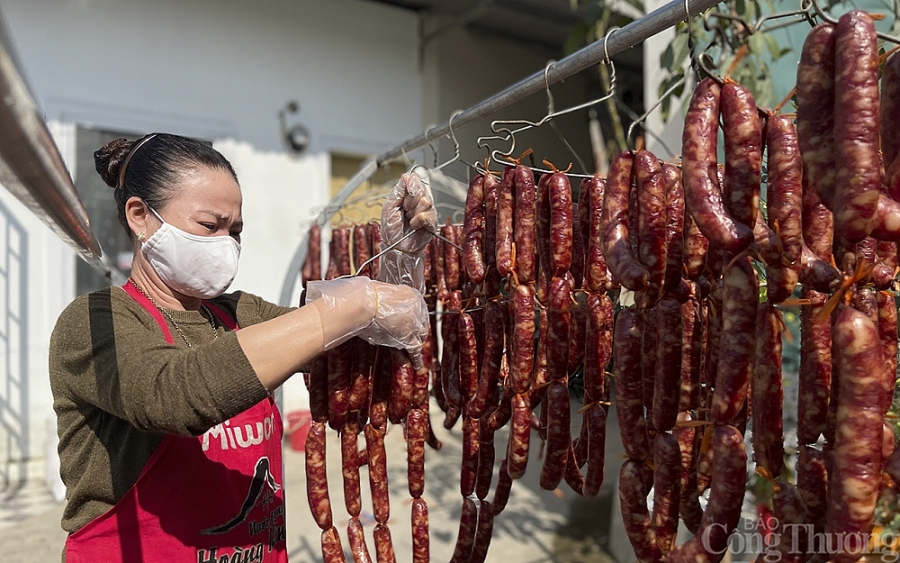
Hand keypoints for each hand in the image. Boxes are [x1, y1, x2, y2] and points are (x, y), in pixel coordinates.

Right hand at [305, 277, 428, 367]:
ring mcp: (413, 323)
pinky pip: (414, 350)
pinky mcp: (407, 337)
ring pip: (419, 337)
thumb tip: (379, 304)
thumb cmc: (366, 295)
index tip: (411, 324)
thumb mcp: (381, 293)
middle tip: (413, 338)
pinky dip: (416, 358)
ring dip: (416, 344)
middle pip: (421, 323)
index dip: (414, 319)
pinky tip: (417, 364)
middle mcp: (417, 308)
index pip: (417, 309)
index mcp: (411, 294)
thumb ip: (386, 302)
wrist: (364, 302)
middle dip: (417, 331)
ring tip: (415, 354)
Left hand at [382, 172, 435, 253]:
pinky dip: (418, 220)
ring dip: (413, 211)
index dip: (410, 185)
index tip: (405, 195)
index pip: (414, 180)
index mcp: (408, 196)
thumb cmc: (391, 229)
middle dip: (410, 200)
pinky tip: (414, 225)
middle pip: (421, 189)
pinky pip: (428, 214)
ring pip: (426, 201)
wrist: (396, 246)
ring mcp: (427, 211)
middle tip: (404, 210)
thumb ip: (399, 190)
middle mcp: (419, 202)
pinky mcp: (433, 222)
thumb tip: (407, 175)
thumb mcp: (389, 206)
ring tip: (409, 219)